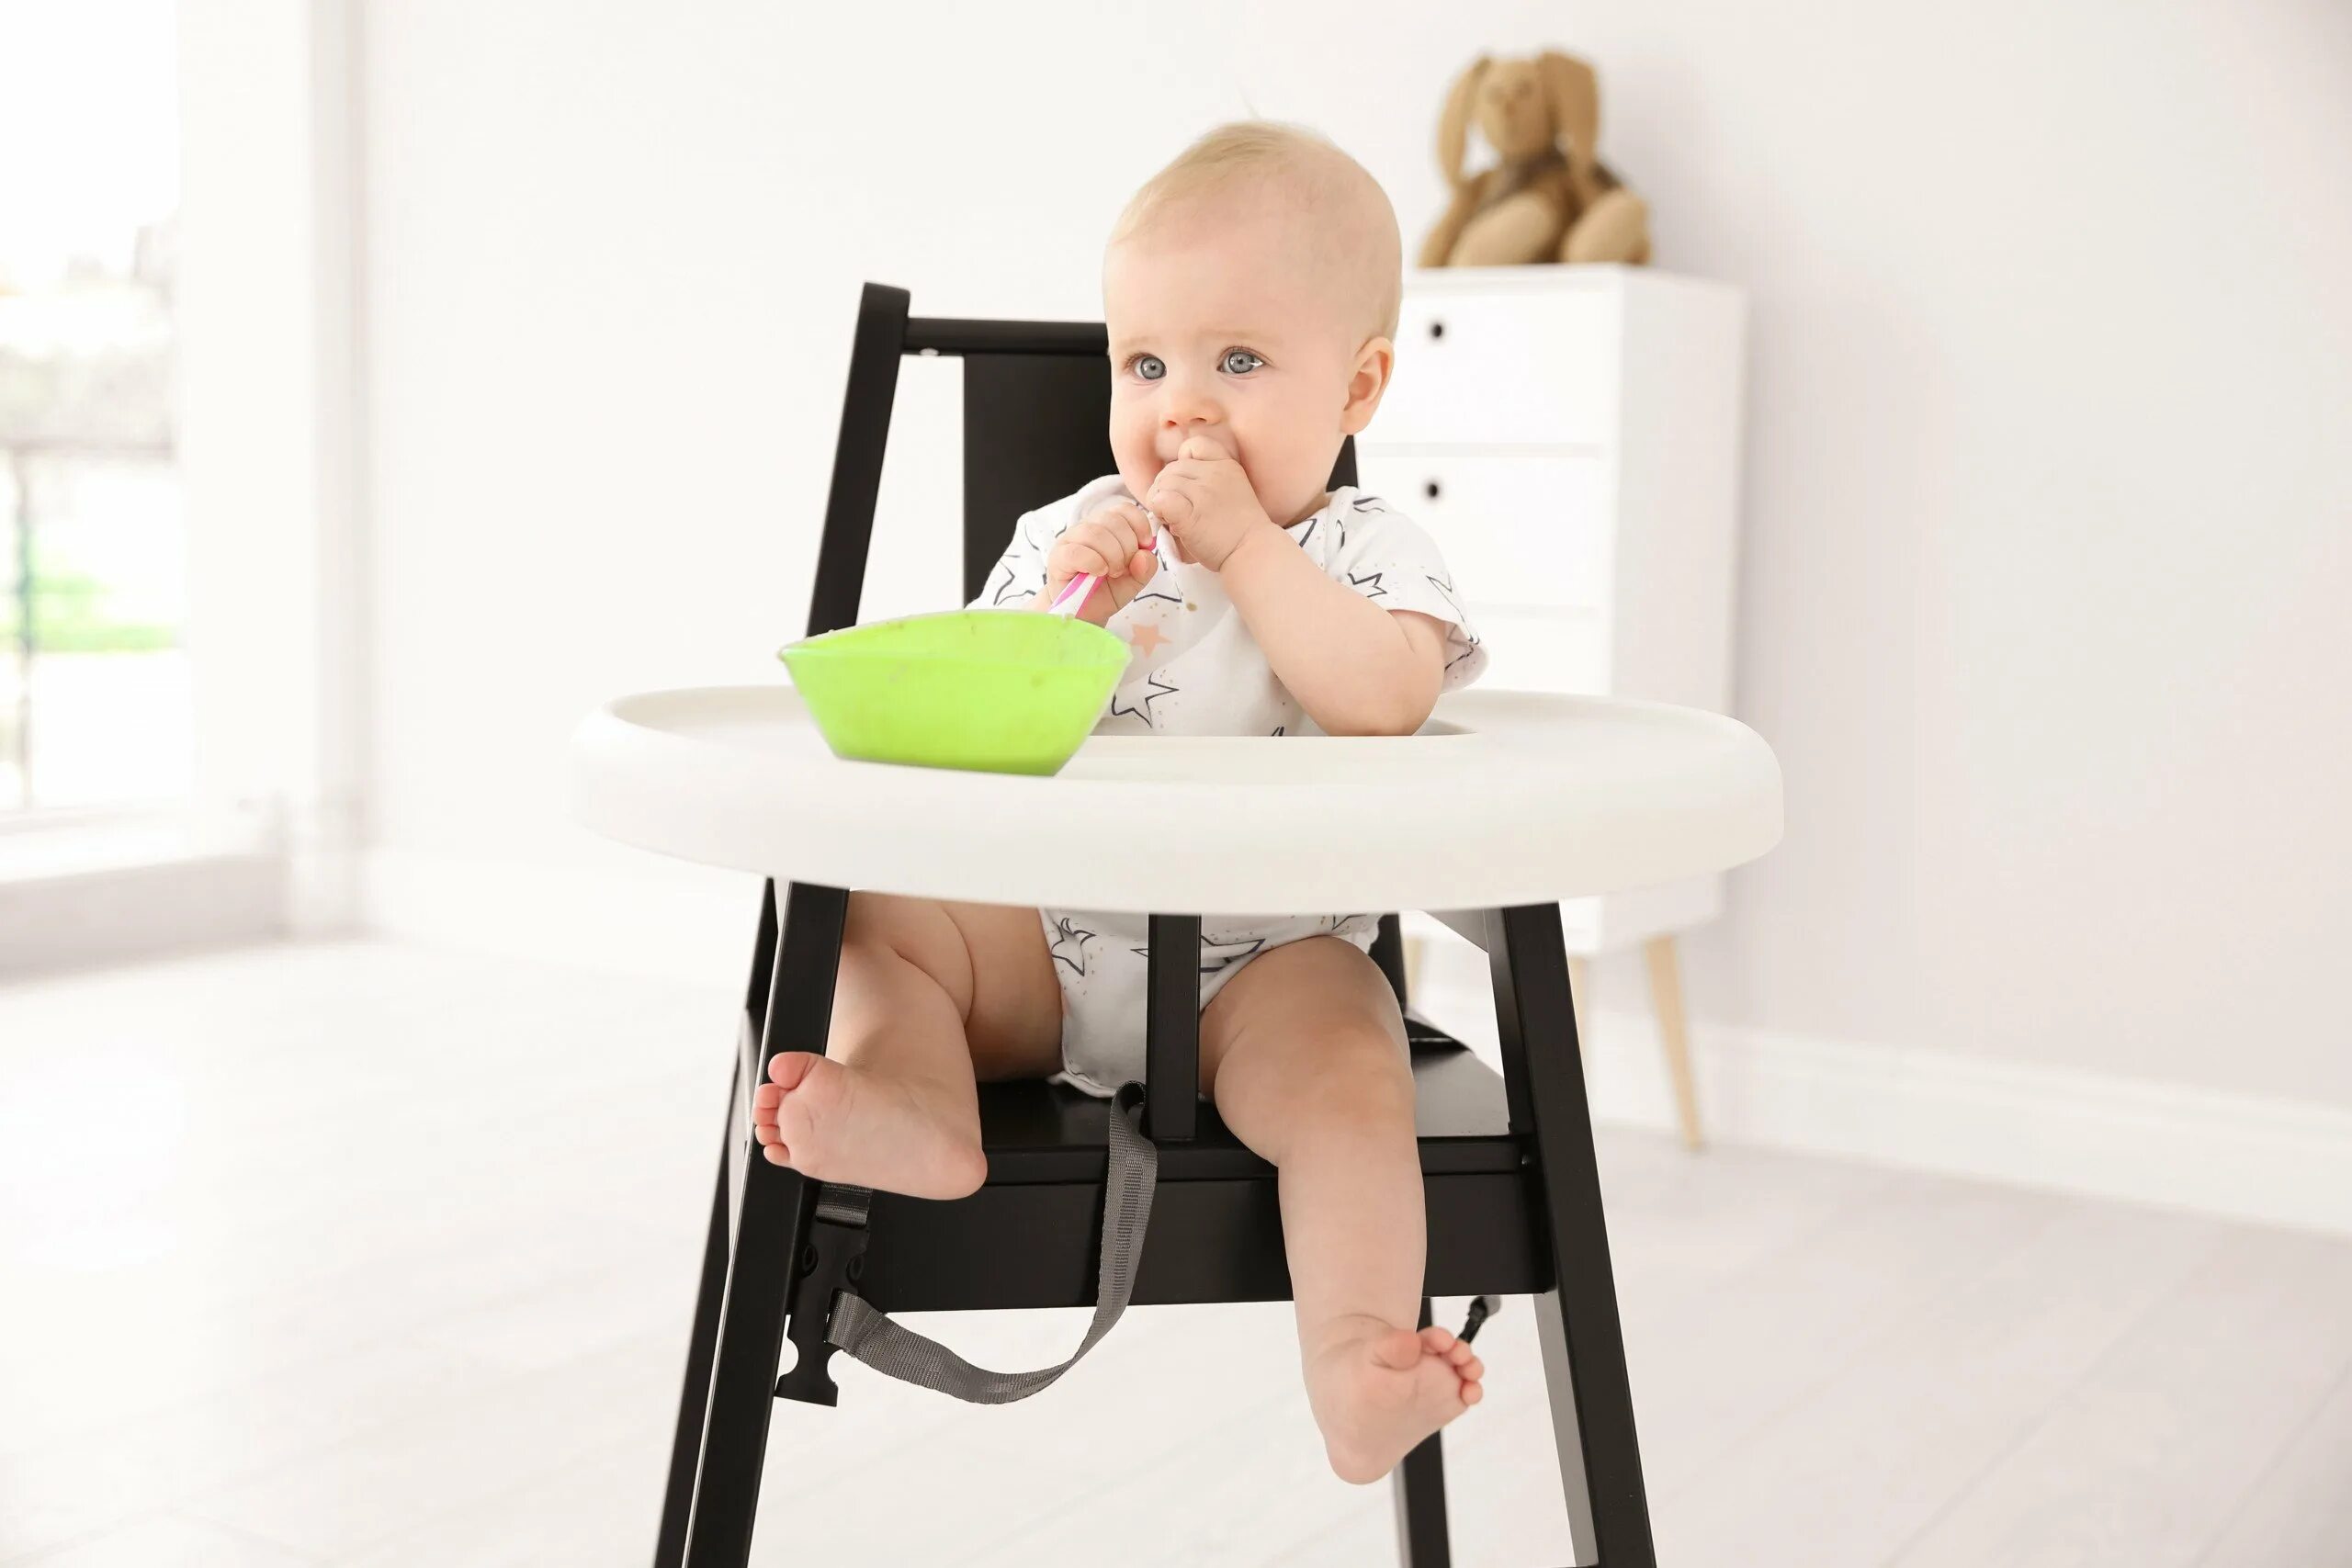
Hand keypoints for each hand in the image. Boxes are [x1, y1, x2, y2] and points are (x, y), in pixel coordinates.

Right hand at [1043, 498, 1158, 624]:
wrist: (1083, 615)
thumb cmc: (1106, 592)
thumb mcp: (1134, 581)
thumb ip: (1145, 568)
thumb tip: (1146, 553)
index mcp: (1107, 527)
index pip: (1124, 509)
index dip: (1139, 524)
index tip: (1144, 545)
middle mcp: (1087, 528)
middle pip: (1111, 519)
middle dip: (1126, 545)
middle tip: (1124, 567)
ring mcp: (1069, 540)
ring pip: (1094, 533)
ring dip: (1111, 555)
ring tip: (1112, 572)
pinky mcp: (1058, 558)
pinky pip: (1076, 551)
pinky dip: (1094, 562)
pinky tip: (1099, 573)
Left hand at [1145, 437, 1276, 570]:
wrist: (1253, 552)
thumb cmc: (1239, 530)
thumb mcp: (1232, 490)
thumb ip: (1208, 479)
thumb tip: (1171, 482)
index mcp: (1226, 465)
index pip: (1193, 445)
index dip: (1183, 461)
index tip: (1188, 483)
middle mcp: (1214, 474)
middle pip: (1171, 468)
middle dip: (1167, 488)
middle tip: (1176, 510)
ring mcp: (1203, 492)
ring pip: (1163, 484)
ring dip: (1161, 502)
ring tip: (1174, 519)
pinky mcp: (1190, 514)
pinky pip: (1160, 500)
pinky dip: (1159, 511)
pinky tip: (1170, 523)